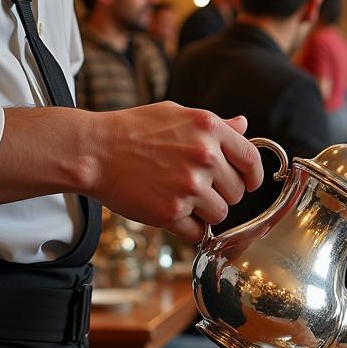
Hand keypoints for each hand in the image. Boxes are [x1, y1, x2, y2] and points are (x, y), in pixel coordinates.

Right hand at [88, 103, 264, 242]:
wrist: (93, 151)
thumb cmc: (132, 130)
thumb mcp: (176, 114)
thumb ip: (215, 124)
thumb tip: (243, 125)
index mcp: (209, 129)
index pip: (251, 160)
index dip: (253, 176)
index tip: (249, 183)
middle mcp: (205, 156)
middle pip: (237, 192)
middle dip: (223, 194)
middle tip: (198, 189)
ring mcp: (189, 186)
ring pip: (221, 214)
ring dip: (206, 213)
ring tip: (182, 200)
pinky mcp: (171, 211)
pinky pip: (199, 232)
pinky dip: (190, 230)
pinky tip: (175, 215)